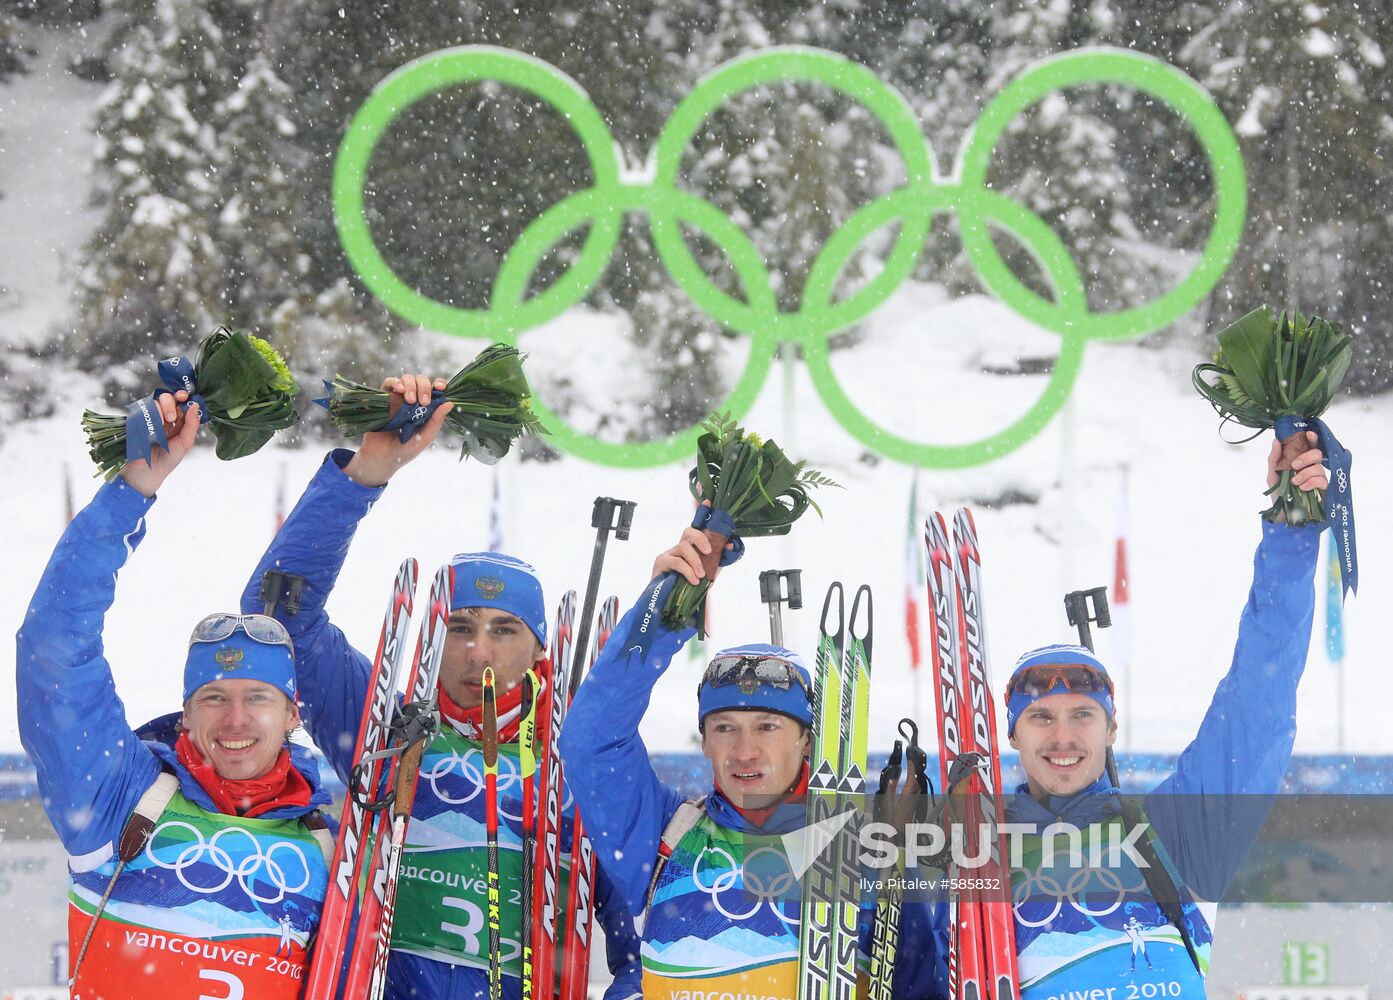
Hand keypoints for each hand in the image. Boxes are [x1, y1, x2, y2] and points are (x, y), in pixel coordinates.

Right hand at [119, 391, 200, 496]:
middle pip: (165, 398)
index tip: (184, 396)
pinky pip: (140, 411)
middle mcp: (161, 416)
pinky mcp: (134, 421)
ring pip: (153, 402)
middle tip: (171, 418)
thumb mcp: (185, 443)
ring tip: (163, 423)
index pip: (178, 400)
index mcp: (176, 419)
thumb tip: (195, 406)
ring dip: (159, 409)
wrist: (148, 472)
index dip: (181, 395)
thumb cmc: (168, 459)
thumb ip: (192, 425)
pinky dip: (147, 415)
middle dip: (170, 404)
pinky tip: (151, 425)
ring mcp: (147, 418)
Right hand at [343, 373, 453, 487]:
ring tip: (410, 400)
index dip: (439, 384)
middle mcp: (413, 401)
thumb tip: (450, 403)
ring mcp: (398, 398)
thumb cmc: (405, 450)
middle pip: (421, 381)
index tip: (441, 387)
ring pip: (406, 379)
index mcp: (426, 409)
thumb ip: (436, 421)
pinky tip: (398, 390)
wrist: (381, 458)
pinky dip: (394, 382)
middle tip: (423, 401)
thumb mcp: (424, 438)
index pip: (435, 390)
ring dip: (411, 385)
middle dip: (424, 386)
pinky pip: (388, 383)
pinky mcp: (383, 399)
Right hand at [651, 502, 735, 583]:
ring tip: (701, 575)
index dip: (703, 513)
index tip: (709, 501)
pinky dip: (687, 570)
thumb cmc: (690, 585)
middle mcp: (681, 546)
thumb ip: (719, 559)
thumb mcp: (709, 571)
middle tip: (709, 552)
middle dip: (701, 538)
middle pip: (688, 531)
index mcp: (693, 546)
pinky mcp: (661, 562)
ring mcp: (669, 552)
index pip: (698, 527)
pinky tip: (693, 580)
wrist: (673, 603)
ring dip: (695, 561)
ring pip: (684, 547)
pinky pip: (675, 561)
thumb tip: (730, 546)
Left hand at [1267, 430, 1327, 492]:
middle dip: (1306, 457)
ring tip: (1295, 483)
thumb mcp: (1273, 475)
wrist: (1282, 514)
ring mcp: (1319, 478)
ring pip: (1319, 468)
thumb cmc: (1279, 493)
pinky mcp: (1324, 489)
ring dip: (1305, 474)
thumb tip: (1276, 441)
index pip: (1310, 447)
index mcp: (1301, 462)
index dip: (1312, 439)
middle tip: (1294, 466)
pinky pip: (1322, 481)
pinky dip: (1310, 483)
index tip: (1309, 434)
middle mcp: (1312, 468)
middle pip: (1317, 454)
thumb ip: (1274, 459)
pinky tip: (1302, 488)